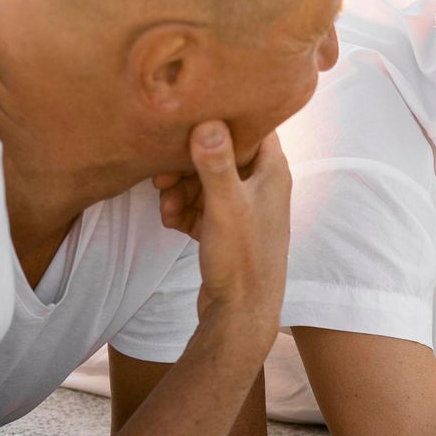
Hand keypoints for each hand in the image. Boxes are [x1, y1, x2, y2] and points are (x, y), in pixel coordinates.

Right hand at [160, 122, 290, 343]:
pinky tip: (171, 223)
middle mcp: (262, 185)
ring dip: (181, 190)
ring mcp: (245, 208)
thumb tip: (207, 120)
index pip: (252, 125)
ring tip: (166, 206)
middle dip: (188, 163)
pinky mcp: (228, 229)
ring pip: (206, 181)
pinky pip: (201, 206)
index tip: (190, 126)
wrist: (241, 315)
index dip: (221, 121)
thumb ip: (216, 163)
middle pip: (220, 153)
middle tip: (163, 178)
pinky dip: (184, 210)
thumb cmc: (242, 259)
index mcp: (272, 171)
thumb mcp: (226, 206)